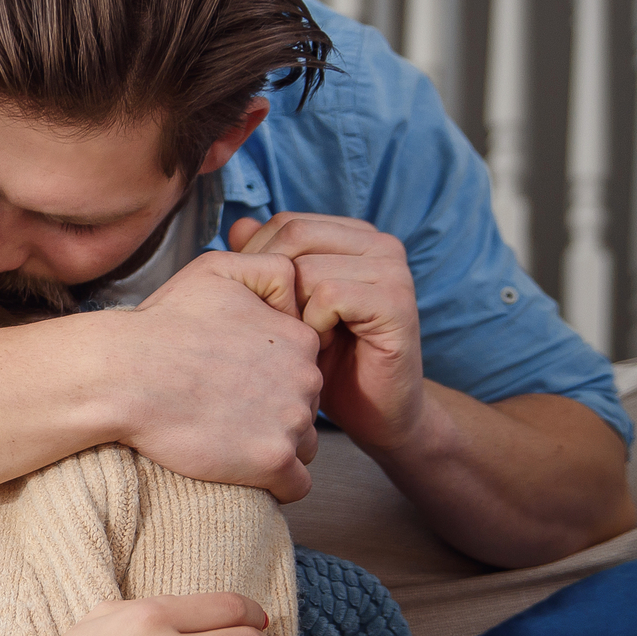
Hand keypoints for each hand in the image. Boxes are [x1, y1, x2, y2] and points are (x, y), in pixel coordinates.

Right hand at [113, 251, 322, 502]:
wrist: (126, 373)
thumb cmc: (163, 323)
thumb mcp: (219, 269)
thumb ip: (270, 270)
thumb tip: (293, 296)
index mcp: (298, 337)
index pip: (305, 366)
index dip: (274, 376)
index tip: (237, 381)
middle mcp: (306, 378)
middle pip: (307, 407)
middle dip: (276, 412)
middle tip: (227, 410)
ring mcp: (291, 421)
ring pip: (303, 446)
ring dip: (275, 447)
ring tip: (230, 440)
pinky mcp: (272, 461)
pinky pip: (295, 486)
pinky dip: (275, 484)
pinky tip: (243, 471)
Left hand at [230, 213, 424, 452]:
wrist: (376, 412)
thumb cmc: (327, 359)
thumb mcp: (287, 305)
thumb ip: (267, 262)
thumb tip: (239, 225)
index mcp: (354, 235)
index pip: (286, 223)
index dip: (258, 261)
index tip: (263, 305)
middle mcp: (379, 243)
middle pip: (294, 237)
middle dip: (272, 284)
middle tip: (282, 325)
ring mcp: (392, 270)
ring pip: (306, 268)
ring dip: (293, 312)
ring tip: (306, 338)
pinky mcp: (396, 302)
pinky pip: (329, 296)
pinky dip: (314, 326)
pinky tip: (322, 345)